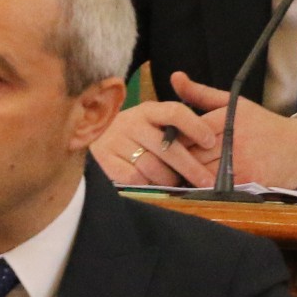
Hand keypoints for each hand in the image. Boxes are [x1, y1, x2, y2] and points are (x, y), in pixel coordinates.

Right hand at [91, 98, 214, 186]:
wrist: (85, 135)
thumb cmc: (132, 135)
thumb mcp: (151, 121)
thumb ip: (176, 124)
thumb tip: (210, 137)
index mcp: (148, 110)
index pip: (175, 112)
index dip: (195, 126)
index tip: (210, 142)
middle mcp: (132, 122)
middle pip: (168, 147)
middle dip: (191, 167)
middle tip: (206, 181)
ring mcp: (116, 141)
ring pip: (153, 167)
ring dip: (168, 180)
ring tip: (176, 186)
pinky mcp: (104, 159)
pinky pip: (134, 178)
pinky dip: (146, 185)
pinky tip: (152, 187)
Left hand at [169, 72, 296, 189]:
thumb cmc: (263, 125)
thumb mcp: (234, 104)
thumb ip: (201, 94)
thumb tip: (174, 77)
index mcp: (228, 117)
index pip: (188, 132)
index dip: (174, 141)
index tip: (164, 145)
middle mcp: (235, 139)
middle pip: (193, 155)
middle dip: (178, 161)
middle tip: (164, 165)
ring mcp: (242, 162)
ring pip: (202, 173)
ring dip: (188, 177)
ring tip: (178, 176)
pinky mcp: (249, 182)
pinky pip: (218, 188)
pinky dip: (206, 189)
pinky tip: (200, 187)